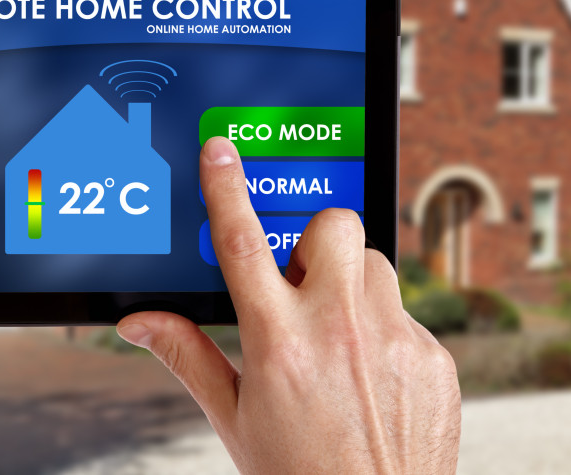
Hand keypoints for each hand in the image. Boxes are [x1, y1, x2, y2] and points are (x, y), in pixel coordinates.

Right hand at [117, 137, 460, 472]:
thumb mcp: (232, 418)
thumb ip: (186, 356)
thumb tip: (137, 323)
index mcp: (277, 341)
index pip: (241, 243)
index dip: (225, 188)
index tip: (220, 151)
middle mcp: (338, 329)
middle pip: (332, 225)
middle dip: (314, 239)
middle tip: (302, 284)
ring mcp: (393, 340)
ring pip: (375, 261)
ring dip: (352, 282)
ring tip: (338, 332)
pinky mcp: (433, 356)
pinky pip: (407, 311)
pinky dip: (385, 329)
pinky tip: (371, 374)